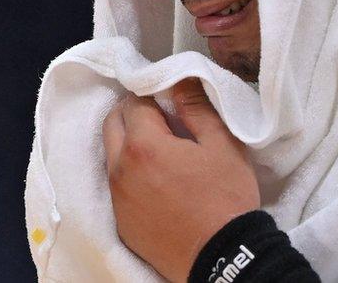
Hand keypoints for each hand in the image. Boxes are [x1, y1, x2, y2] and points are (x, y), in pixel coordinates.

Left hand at [103, 78, 259, 281]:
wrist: (223, 257)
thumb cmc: (226, 198)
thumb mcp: (222, 144)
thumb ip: (197, 107)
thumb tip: (180, 79)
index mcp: (144, 145)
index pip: (134, 102)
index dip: (152, 94)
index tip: (169, 99)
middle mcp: (120, 169)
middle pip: (112, 124)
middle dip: (132, 113)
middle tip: (160, 117)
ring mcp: (117, 198)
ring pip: (111, 155)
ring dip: (128, 142)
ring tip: (160, 149)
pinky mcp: (121, 221)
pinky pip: (117, 185)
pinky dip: (130, 173)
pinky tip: (156, 180)